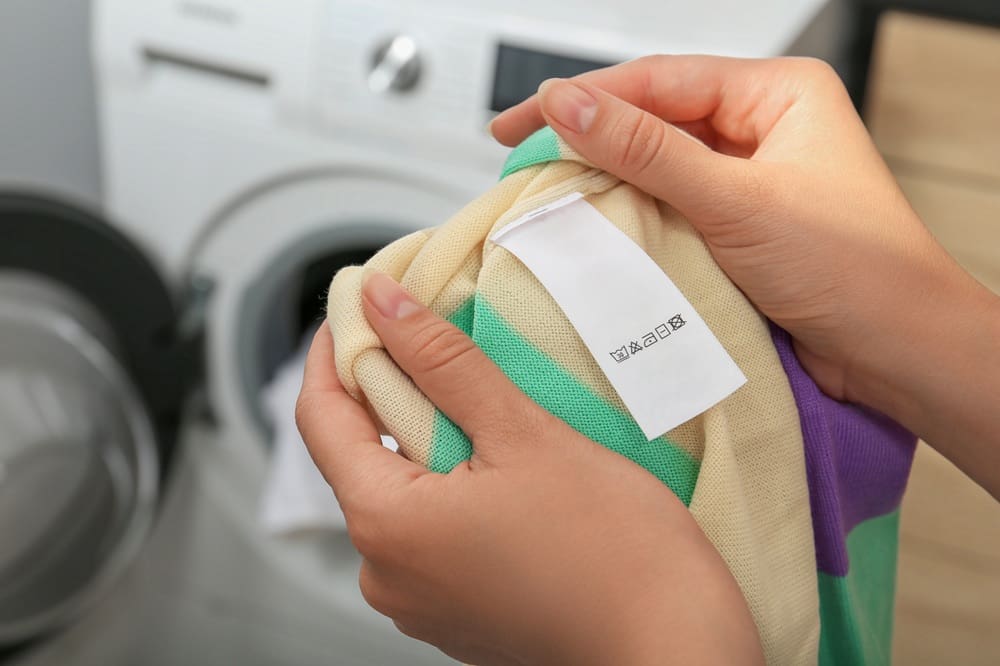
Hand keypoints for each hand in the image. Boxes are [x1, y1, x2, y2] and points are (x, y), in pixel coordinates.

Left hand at [296, 273, 763, 665]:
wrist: (674, 646)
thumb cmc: (612, 550)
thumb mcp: (524, 432)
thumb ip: (443, 362)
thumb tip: (382, 305)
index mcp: (386, 526)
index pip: (320, 416)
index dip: (335, 349)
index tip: (361, 302)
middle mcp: (386, 573)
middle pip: (359, 455)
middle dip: (388, 390)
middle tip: (431, 334)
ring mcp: (419, 600)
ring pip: (400, 491)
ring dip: (425, 438)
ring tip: (474, 395)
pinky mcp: (455, 611)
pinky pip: (429, 530)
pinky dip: (449, 484)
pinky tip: (495, 460)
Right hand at [490, 55, 999, 497]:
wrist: (896, 353)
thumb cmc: (854, 268)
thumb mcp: (735, 200)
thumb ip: (646, 150)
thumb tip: (571, 106)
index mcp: (778, 95)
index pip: (662, 81)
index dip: (588, 97)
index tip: (528, 118)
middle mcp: (763, 130)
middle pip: (656, 119)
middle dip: (591, 136)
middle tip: (523, 151)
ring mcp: (750, 181)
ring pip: (659, 167)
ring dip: (609, 179)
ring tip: (550, 189)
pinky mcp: (738, 229)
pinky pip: (672, 210)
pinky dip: (634, 218)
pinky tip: (599, 224)